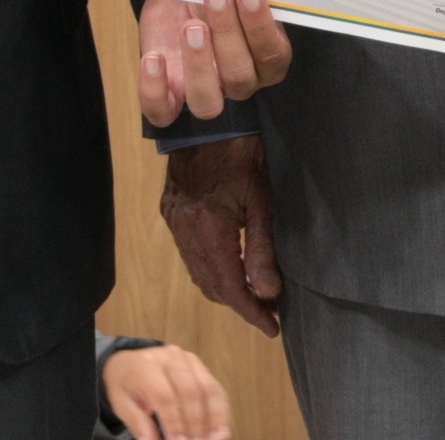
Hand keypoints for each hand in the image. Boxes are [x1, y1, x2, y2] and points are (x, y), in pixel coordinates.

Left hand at [102, 338, 231, 439]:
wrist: (129, 362)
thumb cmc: (125, 386)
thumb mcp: (122, 405)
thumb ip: (138, 423)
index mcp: (146, 366)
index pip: (165, 395)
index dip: (175, 422)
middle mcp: (170, 357)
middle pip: (190, 391)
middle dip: (197, 423)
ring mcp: (188, 359)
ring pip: (208, 388)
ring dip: (215, 417)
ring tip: (217, 438)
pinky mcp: (201, 366)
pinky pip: (216, 388)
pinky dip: (221, 411)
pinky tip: (222, 429)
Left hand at [139, 0, 292, 126]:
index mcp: (265, 56)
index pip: (273, 56)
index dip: (262, 27)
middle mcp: (240, 81)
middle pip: (240, 77)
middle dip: (228, 32)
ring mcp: (204, 93)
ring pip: (208, 102)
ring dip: (199, 65)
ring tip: (190, 27)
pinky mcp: (169, 98)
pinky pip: (163, 112)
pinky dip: (155, 89)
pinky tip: (154, 57)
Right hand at [162, 136, 282, 335]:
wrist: (204, 117)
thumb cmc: (242, 150)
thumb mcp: (261, 197)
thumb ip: (263, 247)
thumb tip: (268, 292)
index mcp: (208, 229)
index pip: (230, 286)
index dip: (251, 312)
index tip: (273, 328)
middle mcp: (185, 231)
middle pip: (211, 285)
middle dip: (241, 303)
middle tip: (270, 312)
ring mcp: (174, 222)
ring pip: (198, 272)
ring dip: (225, 287)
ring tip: (255, 295)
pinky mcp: (171, 212)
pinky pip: (190, 254)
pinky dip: (211, 268)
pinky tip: (231, 266)